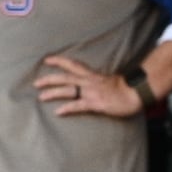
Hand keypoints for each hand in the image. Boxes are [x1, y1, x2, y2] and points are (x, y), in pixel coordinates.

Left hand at [36, 53, 150, 120]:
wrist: (136, 93)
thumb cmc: (125, 88)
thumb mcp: (108, 81)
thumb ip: (97, 82)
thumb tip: (90, 85)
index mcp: (92, 75)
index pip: (72, 64)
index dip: (59, 61)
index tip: (47, 59)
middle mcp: (89, 81)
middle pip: (64, 77)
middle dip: (49, 79)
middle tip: (36, 83)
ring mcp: (91, 92)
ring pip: (68, 90)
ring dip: (53, 93)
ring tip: (41, 97)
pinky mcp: (95, 103)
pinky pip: (78, 105)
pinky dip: (67, 108)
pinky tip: (58, 112)